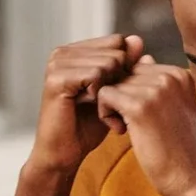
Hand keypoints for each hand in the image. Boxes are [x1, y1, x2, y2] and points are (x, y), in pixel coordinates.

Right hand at [27, 34, 145, 176]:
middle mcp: (63, 52)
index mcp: (75, 51)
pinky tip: (95, 110)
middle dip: (120, 82)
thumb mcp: (112, 93)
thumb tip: (138, 40)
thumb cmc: (86, 128)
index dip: (126, 69)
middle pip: (115, 51)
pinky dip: (101, 96)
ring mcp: (57, 63)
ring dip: (113, 92)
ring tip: (106, 114)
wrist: (64, 155)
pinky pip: (95, 75)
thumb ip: (125, 66)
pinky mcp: (57, 78)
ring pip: (108, 62)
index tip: (119, 95)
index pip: (117, 42)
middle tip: (112, 109)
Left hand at [95, 58, 195, 195]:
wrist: (190, 180)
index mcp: (180, 73)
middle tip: (132, 126)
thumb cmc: (180, 150)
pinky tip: (120, 131)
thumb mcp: (175, 109)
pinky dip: (105, 113)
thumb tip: (143, 58)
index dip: (133, 93)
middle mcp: (170, 75)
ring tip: (128, 130)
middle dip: (121, 98)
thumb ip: (159, 84)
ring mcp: (156, 89)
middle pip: (124, 74)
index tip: (142, 118)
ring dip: (112, 107)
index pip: (140, 68)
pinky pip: (104, 95)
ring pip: (112, 83)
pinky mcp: (139, 106)